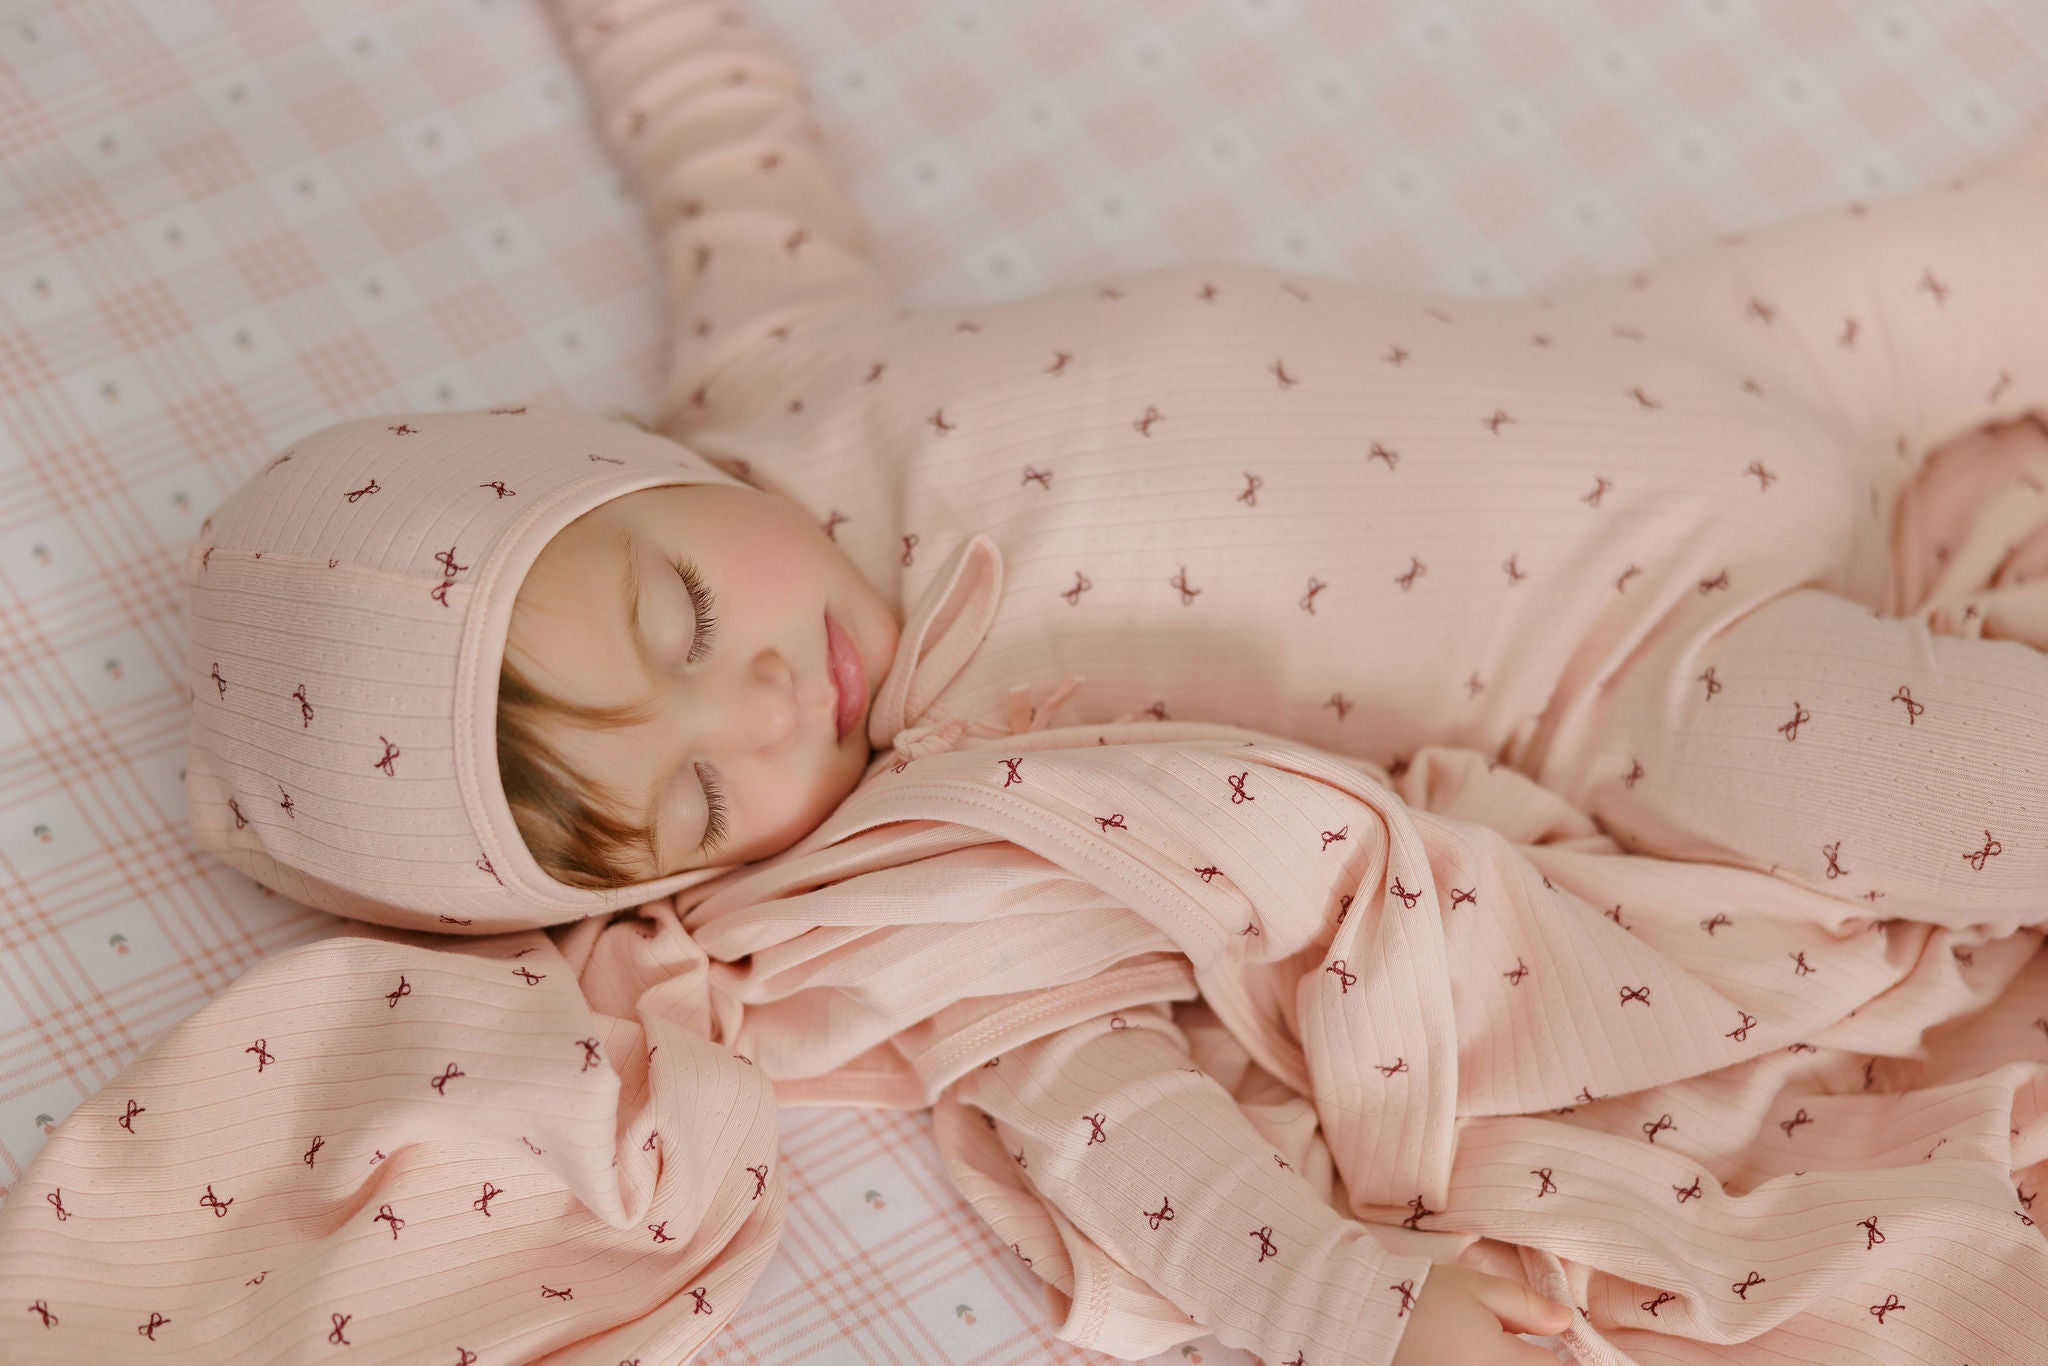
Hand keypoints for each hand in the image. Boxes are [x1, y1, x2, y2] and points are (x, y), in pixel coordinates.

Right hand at [1390, 1263, 1573, 1364]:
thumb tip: (1565, 1321)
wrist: (1366, 1319)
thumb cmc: (1424, 1297)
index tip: (1547, 1341)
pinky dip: (1481, 1365)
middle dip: (1530, 1360)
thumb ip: (1527, 1306)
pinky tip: (1468, 1356)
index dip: (1561, 1354)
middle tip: (1511, 1343)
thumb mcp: (1478, 1288)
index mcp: (1501, 1362)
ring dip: (1506, 1363)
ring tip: (1482, 1346)